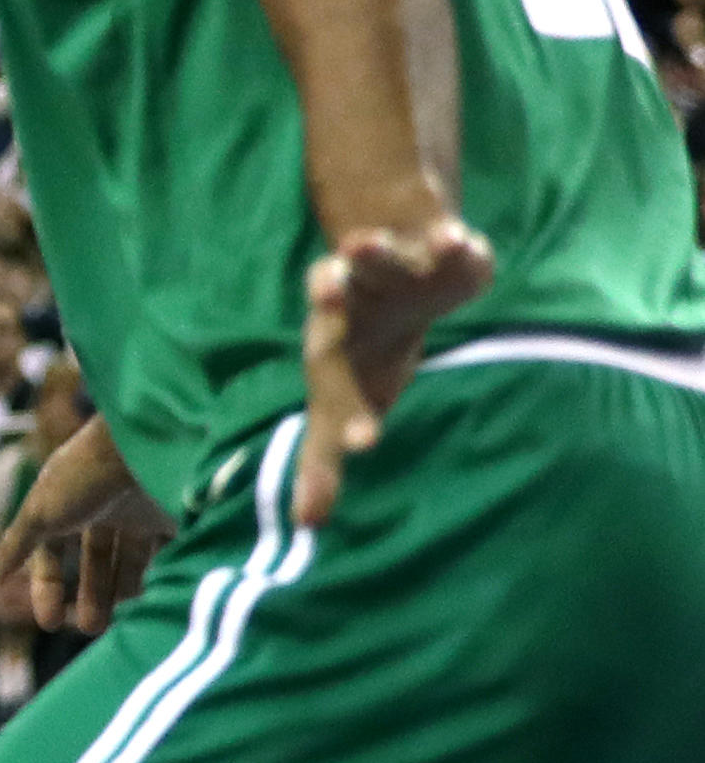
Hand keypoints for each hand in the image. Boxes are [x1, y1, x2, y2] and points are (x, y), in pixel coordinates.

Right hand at [0, 412, 169, 634]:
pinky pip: (170, 554)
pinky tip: (154, 599)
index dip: (47, 586)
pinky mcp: (178, 516)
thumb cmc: (84, 473)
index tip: (48, 622)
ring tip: (118, 622)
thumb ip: (15, 548)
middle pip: (96, 559)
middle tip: (89, 628)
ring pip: (131, 561)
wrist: (147, 440)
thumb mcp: (41, 513)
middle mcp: (106, 506)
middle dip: (91, 595)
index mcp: (68, 502)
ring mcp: (143, 510)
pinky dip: (161, 578)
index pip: (53, 552)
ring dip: (121, 592)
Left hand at [295, 217, 492, 526]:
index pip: (329, 385)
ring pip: (371, 256)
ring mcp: (388, 271)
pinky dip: (446, 239)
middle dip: (331, 298)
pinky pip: (440, 240)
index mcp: (329, 349)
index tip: (363, 446)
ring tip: (360, 243)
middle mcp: (349, 303)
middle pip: (330, 303)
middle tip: (328, 292)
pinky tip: (455, 239)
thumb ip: (323, 459)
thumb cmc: (364, 347)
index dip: (345, 417)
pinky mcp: (433, 248)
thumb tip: (307, 524)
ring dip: (368, 252)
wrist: (392, 268)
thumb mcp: (344, 399)